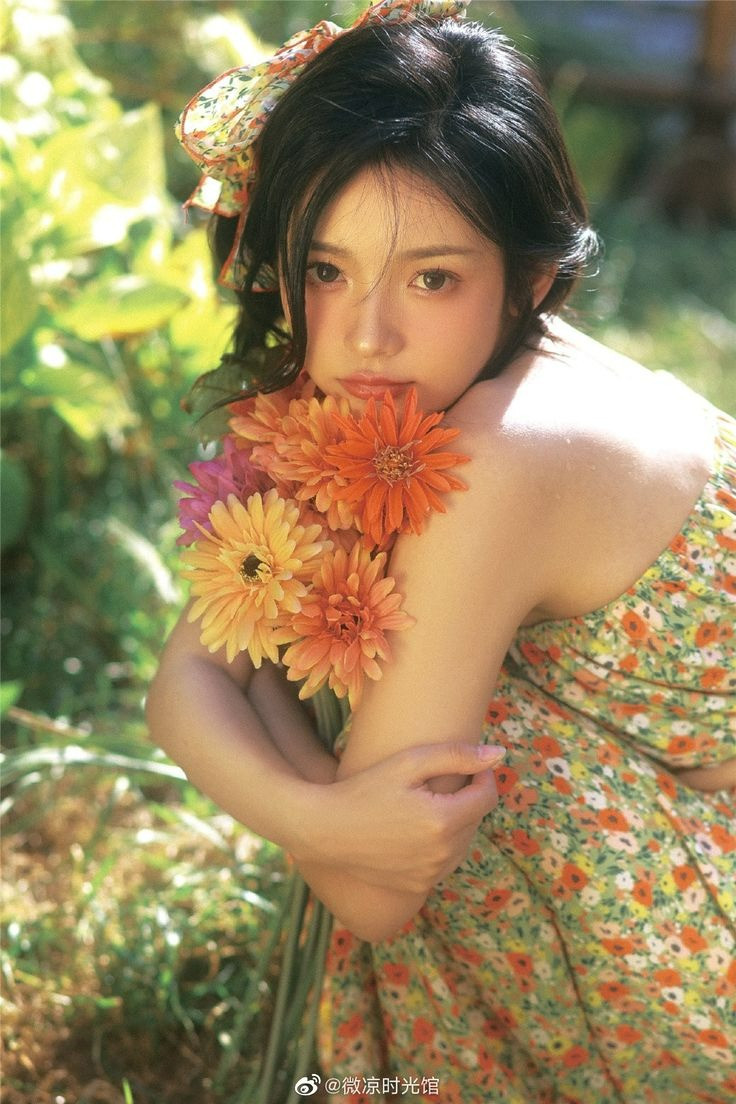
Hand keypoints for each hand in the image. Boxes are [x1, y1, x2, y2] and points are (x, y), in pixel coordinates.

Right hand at [295, 742, 503, 893]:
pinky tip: (417, 828)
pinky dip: (441, 844)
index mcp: (444, 820)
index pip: (487, 796)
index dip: (483, 775)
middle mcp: (443, 853)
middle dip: (468, 797)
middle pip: (476, 818)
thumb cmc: (365, 789)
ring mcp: (431, 874)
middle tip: (441, 781)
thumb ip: (456, 755)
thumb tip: (499, 754)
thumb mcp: (408, 762)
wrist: (325, 831)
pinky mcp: (419, 887)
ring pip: (463, 842)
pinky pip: (446, 862)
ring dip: (457, 821)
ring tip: (427, 804)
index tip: (469, 763)